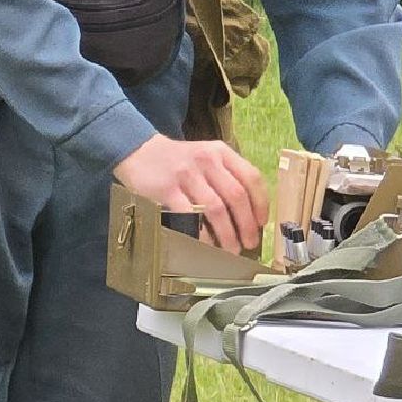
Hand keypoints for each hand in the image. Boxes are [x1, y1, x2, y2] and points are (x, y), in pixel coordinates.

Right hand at [113, 134, 268, 253]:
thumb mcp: (206, 156)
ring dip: (227, 234)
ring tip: (232, 250)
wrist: (140, 151)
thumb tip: (249, 214)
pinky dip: (201, 235)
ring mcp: (187, 174)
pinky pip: (190, 217)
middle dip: (247, 224)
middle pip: (236, 196)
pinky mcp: (168, 189)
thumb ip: (227, 176)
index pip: (251, 177)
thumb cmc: (179, 160)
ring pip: (216, 209)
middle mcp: (206, 160)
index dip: (261, 203)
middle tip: (250, 243)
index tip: (262, 223)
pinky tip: (207, 246)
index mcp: (220, 152)